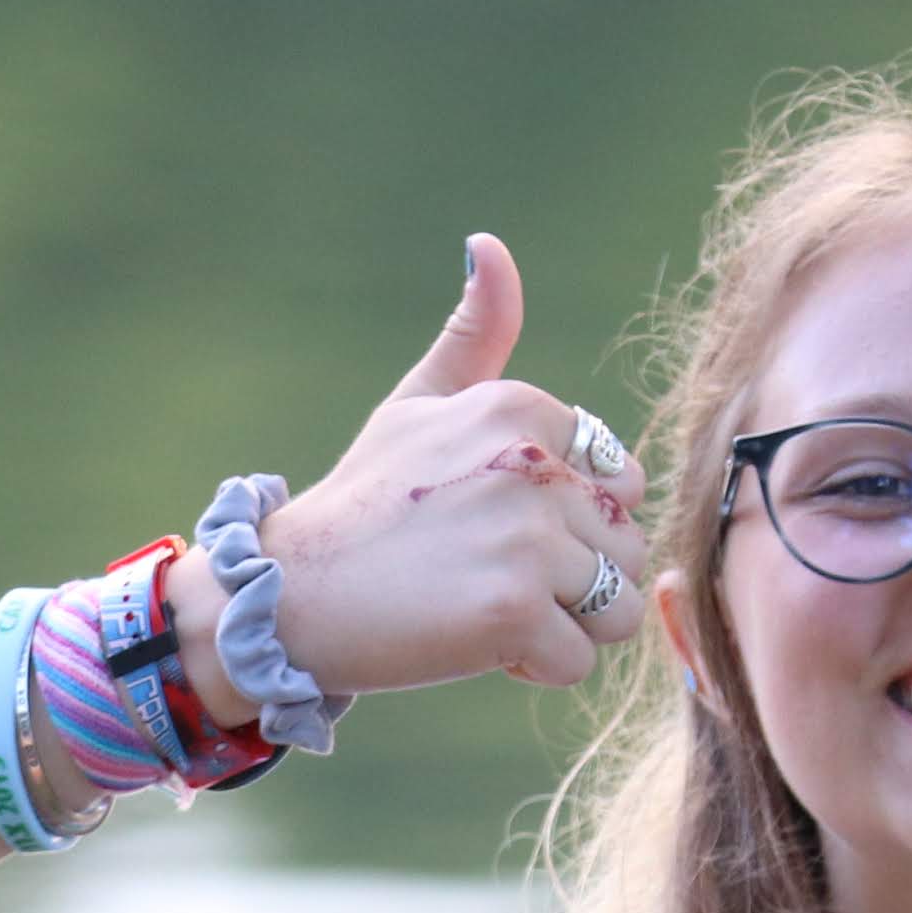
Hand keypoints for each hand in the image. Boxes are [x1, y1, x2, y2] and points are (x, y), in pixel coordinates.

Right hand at [253, 233, 654, 692]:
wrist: (287, 594)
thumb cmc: (364, 505)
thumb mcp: (417, 405)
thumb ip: (474, 335)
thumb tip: (489, 245)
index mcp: (522, 408)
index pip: (620, 481)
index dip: (566, 520)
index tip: (488, 525)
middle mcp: (532, 461)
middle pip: (625, 545)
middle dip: (571, 578)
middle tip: (483, 573)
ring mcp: (526, 536)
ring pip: (615, 606)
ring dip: (562, 625)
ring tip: (484, 607)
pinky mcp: (514, 608)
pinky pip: (579, 660)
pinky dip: (532, 666)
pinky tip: (470, 641)